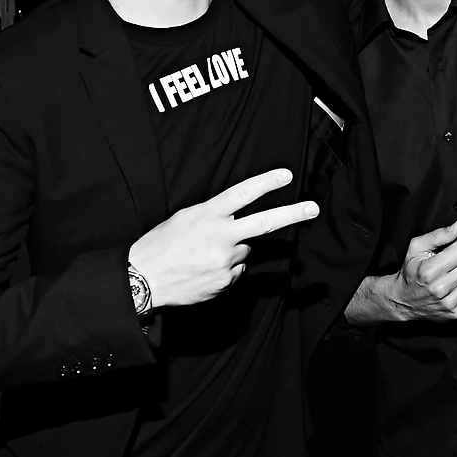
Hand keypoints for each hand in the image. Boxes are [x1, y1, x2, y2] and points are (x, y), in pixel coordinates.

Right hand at [128, 168, 318, 306]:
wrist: (144, 279)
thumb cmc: (161, 244)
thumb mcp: (185, 218)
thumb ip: (213, 216)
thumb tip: (236, 221)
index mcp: (207, 215)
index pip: (242, 194)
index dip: (265, 183)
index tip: (286, 175)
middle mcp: (220, 236)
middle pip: (264, 223)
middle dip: (292, 214)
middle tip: (313, 208)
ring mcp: (225, 261)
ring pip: (245, 251)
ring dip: (233, 250)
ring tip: (205, 255)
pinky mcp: (225, 282)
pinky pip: (236, 272)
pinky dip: (226, 269)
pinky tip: (205, 270)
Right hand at [345, 221, 456, 324]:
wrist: (403, 300)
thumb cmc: (412, 270)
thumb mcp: (417, 247)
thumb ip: (438, 235)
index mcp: (429, 270)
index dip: (456, 247)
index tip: (448, 252)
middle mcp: (440, 289)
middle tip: (452, 262)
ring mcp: (449, 303)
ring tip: (455, 273)